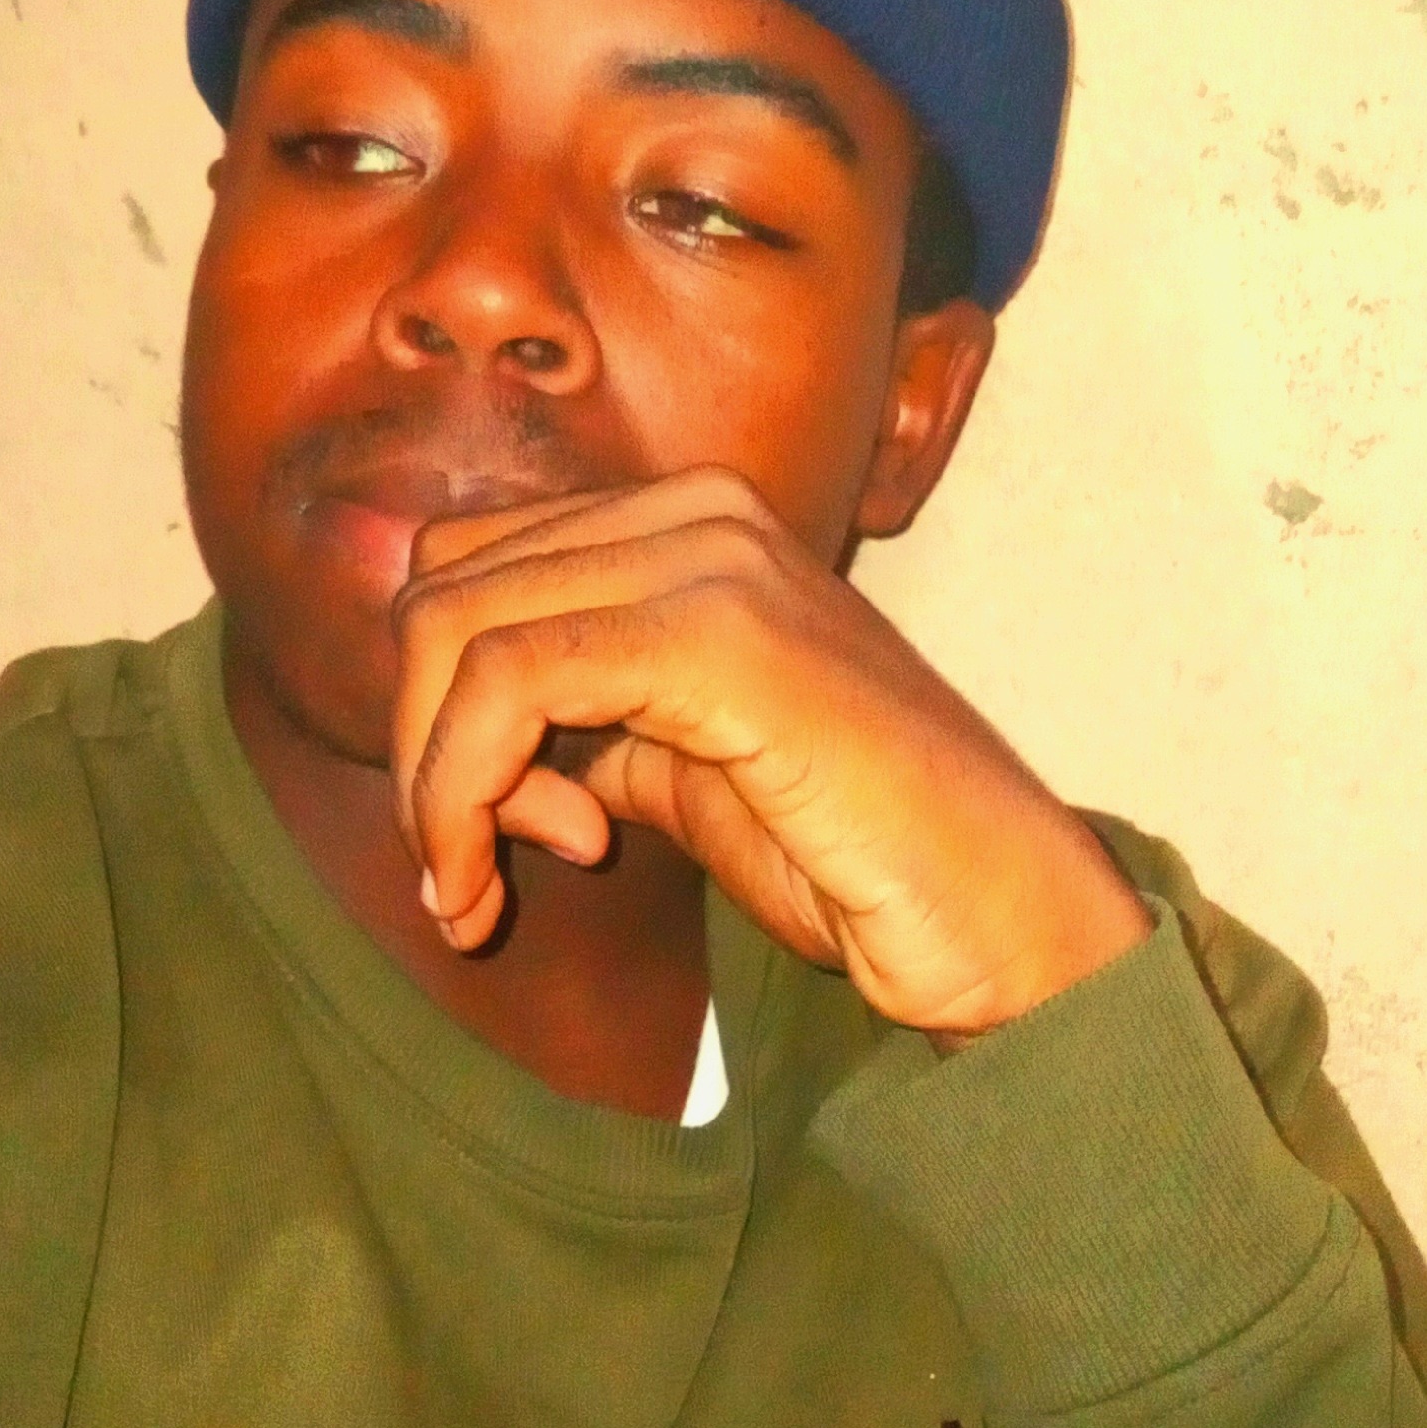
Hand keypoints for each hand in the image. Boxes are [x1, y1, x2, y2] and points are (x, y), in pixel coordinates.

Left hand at [390, 467, 1153, 1039]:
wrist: (1002, 918)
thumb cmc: (859, 855)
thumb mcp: (681, 766)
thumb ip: (583, 719)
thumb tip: (454, 727)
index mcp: (693, 521)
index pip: (470, 564)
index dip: (435, 707)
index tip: (487, 833)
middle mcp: (701, 509)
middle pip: (440, 586)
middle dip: (424, 745)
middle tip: (473, 867)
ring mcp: (715, 557)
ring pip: (453, 626)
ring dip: (434, 782)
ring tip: (482, 881)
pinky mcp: (719, 633)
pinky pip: (507, 680)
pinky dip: (461, 790)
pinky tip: (497, 877)